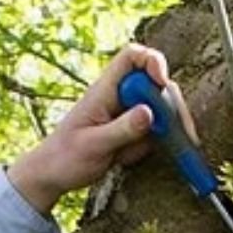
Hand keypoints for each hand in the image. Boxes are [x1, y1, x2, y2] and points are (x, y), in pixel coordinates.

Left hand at [7, 42, 199, 215]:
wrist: (53, 175)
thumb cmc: (65, 157)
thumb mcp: (93, 145)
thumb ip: (122, 129)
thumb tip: (149, 113)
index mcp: (105, 89)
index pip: (133, 57)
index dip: (153, 62)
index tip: (161, 84)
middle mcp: (119, 97)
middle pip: (156, 85)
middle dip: (170, 107)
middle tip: (179, 132)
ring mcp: (128, 114)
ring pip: (160, 113)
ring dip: (160, 134)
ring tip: (131, 155)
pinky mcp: (132, 131)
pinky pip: (153, 135)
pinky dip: (148, 149)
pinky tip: (125, 160)